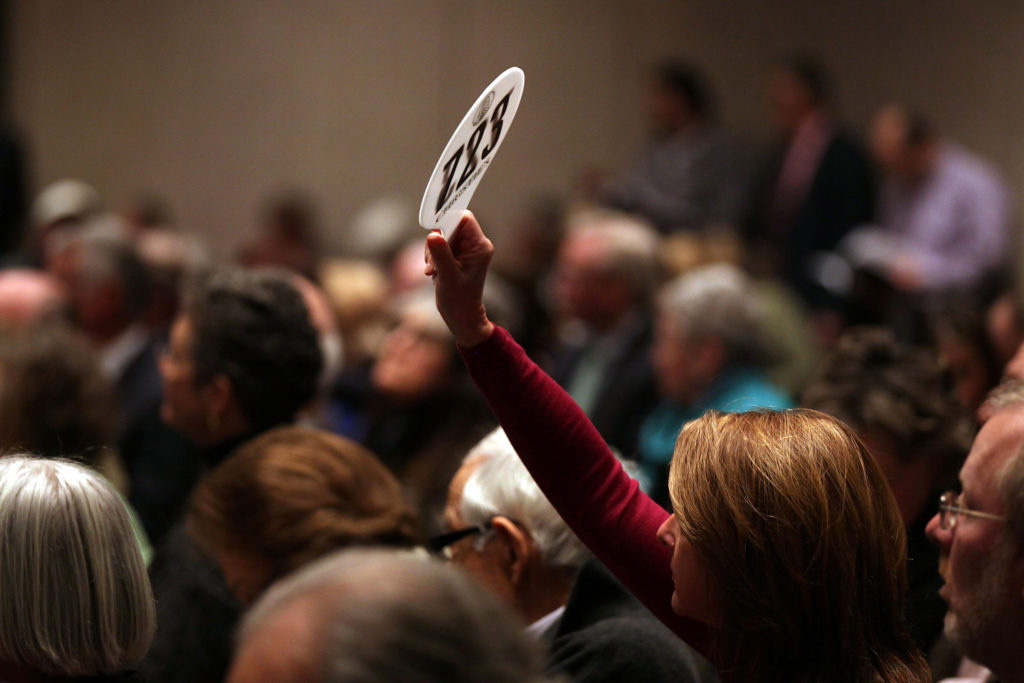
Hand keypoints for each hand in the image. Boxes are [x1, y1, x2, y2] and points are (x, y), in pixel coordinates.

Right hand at [424, 211, 495, 347]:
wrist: (462, 316)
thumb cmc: (459, 300)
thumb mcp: (448, 276)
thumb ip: (441, 254)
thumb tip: (432, 235)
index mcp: (479, 246)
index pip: (463, 218)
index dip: (446, 220)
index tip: (433, 233)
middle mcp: (475, 245)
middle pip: (450, 226)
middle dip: (437, 242)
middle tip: (432, 262)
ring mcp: (466, 250)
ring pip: (442, 236)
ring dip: (432, 251)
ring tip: (433, 271)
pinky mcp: (457, 255)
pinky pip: (440, 245)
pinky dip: (433, 256)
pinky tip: (434, 272)